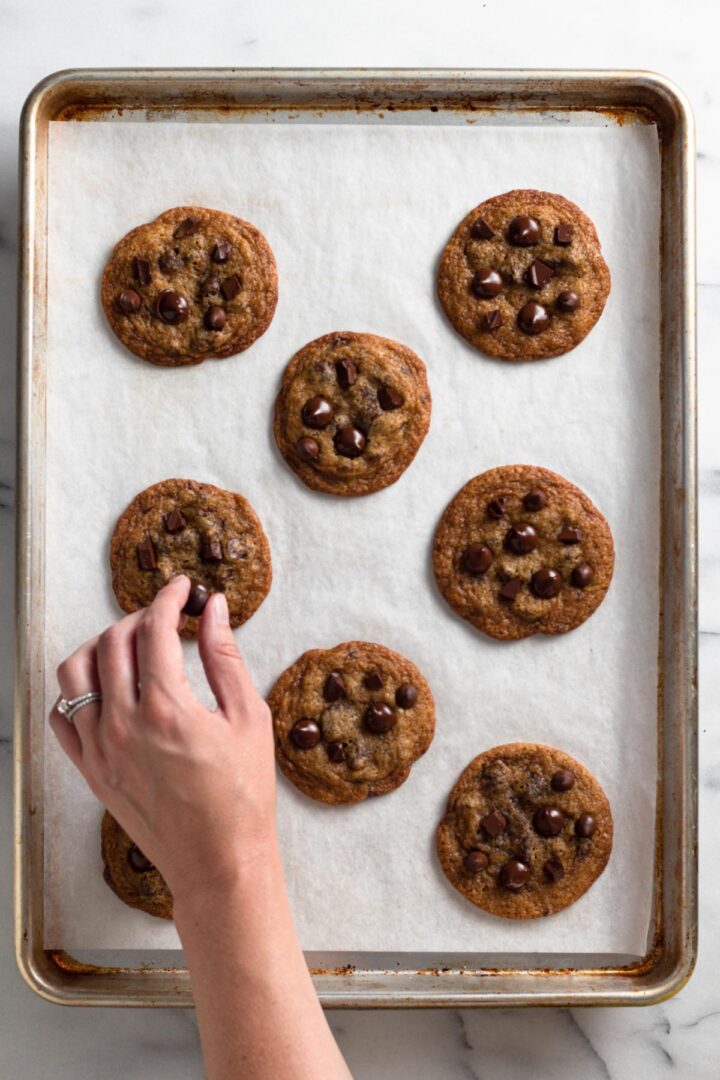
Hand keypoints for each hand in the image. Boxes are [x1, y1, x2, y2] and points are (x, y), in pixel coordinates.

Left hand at [49, 575, 276, 902]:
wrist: (219, 862)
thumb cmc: (243, 795)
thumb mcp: (248, 717)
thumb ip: (225, 657)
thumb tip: (213, 610)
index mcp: (166, 708)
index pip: (154, 629)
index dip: (168, 598)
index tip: (182, 588)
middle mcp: (123, 725)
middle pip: (114, 642)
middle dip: (139, 617)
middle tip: (164, 617)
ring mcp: (100, 750)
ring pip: (74, 673)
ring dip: (100, 646)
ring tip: (128, 646)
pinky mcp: (91, 772)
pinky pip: (62, 718)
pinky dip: (75, 692)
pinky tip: (103, 687)